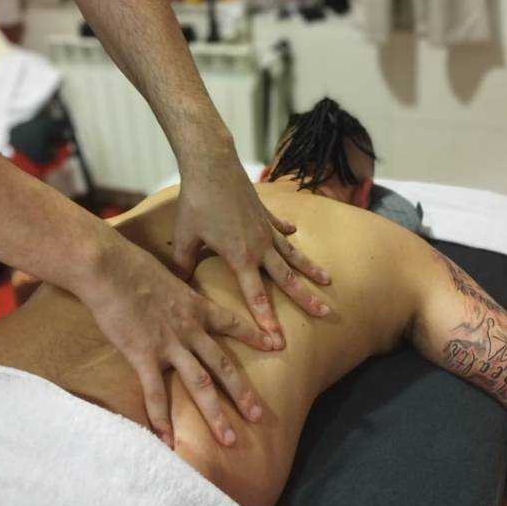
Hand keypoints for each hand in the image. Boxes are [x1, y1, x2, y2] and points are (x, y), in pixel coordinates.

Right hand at [76, 232, 271, 447]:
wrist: (109, 268)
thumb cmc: (132, 264)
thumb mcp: (165, 272)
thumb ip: (173, 287)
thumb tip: (171, 285)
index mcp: (196, 306)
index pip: (232, 323)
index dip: (254, 335)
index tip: (274, 345)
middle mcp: (190, 329)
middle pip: (222, 365)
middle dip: (242, 393)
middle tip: (258, 416)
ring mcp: (169, 344)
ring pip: (199, 384)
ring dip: (215, 414)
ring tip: (229, 440)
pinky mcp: (143, 354)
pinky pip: (155, 392)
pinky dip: (161, 418)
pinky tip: (167, 440)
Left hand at [173, 150, 330, 342]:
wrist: (212, 166)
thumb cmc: (196, 202)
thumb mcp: (185, 237)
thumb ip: (183, 264)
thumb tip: (178, 284)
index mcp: (241, 257)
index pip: (256, 296)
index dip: (267, 320)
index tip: (279, 340)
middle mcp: (260, 246)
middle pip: (287, 278)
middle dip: (305, 298)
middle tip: (325, 313)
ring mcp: (266, 228)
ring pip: (292, 254)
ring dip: (310, 269)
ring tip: (328, 282)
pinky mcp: (265, 213)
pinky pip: (280, 227)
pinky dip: (288, 233)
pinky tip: (296, 233)